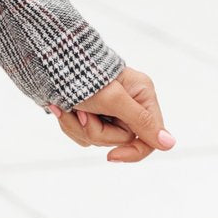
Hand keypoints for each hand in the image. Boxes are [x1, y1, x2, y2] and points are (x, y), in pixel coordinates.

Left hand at [47, 65, 175, 162]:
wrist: (47, 60)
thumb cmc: (81, 75)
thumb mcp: (113, 99)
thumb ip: (141, 121)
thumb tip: (170, 144)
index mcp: (142, 95)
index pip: (149, 137)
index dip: (132, 151)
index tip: (110, 157)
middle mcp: (129, 102)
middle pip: (120, 140)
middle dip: (96, 130)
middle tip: (82, 111)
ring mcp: (109, 109)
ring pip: (98, 139)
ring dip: (79, 126)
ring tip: (69, 106)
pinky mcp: (90, 112)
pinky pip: (83, 134)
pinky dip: (70, 124)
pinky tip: (61, 108)